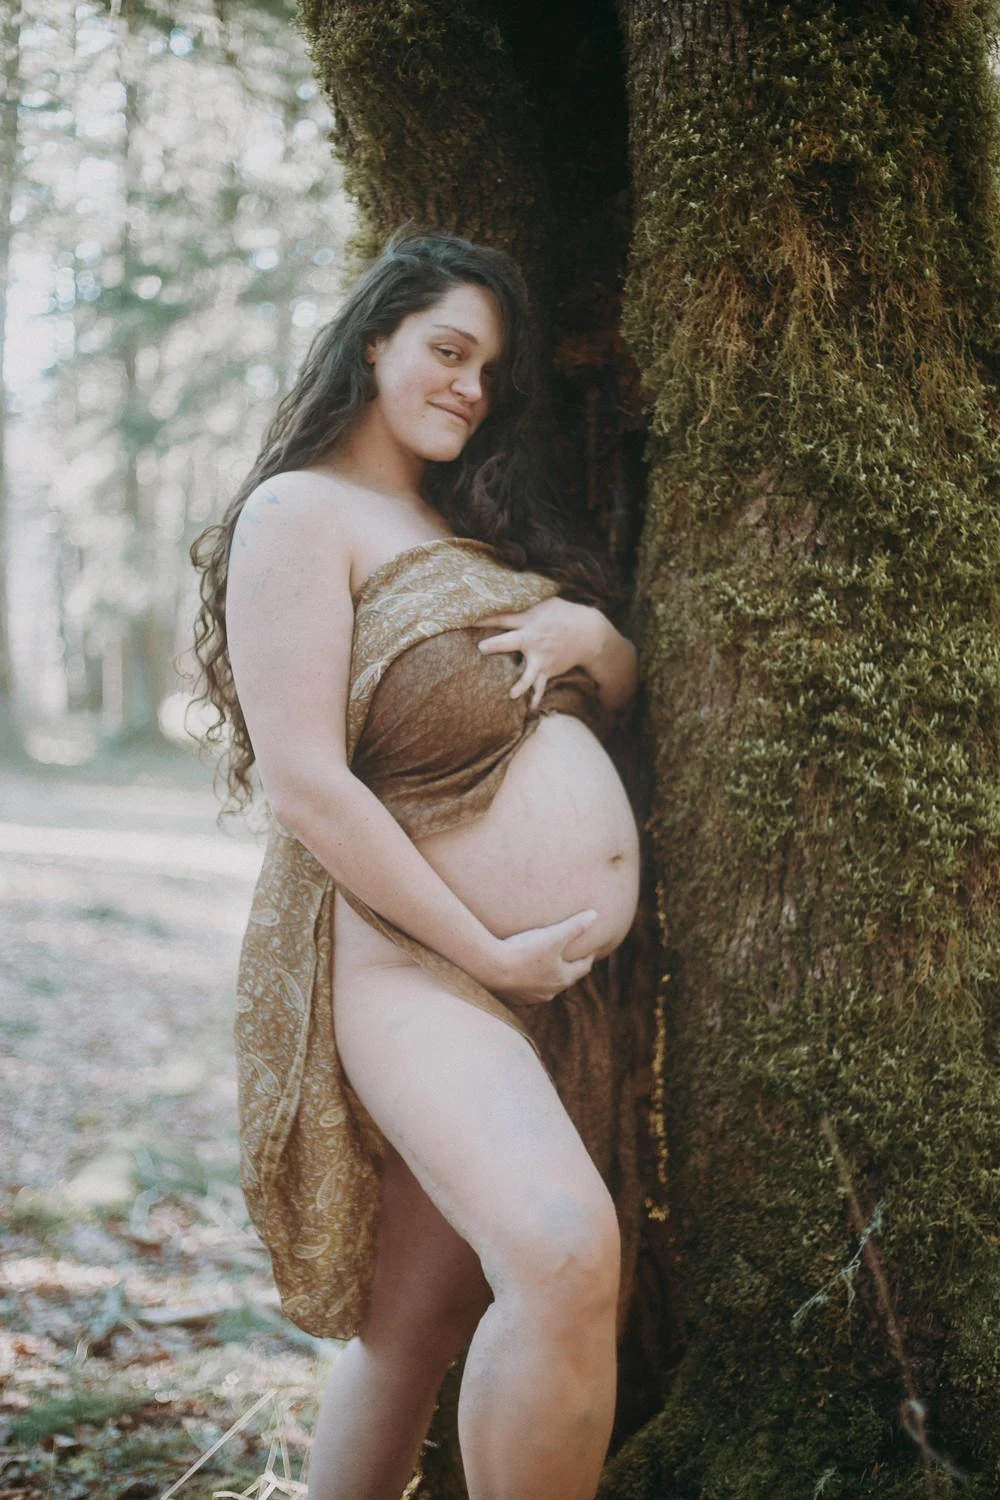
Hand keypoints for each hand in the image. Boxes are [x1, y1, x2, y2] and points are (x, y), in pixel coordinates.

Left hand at [476, 598, 599, 709]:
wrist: (589, 633)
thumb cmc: (563, 614)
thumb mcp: (545, 602)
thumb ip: (525, 604)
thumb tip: (504, 596)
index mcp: (529, 620)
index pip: (503, 619)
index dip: (485, 619)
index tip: (468, 620)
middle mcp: (533, 639)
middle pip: (512, 641)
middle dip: (497, 644)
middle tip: (481, 647)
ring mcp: (541, 657)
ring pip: (529, 672)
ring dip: (521, 683)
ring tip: (512, 694)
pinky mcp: (548, 669)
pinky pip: (541, 685)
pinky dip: (535, 697)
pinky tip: (529, 708)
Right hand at [482, 909, 600, 1003]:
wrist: (492, 968)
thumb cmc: (525, 951)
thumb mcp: (553, 936)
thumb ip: (575, 926)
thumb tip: (595, 915)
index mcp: (563, 978)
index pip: (582, 967)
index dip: (587, 956)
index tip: (590, 947)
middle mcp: (550, 992)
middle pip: (565, 978)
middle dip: (568, 966)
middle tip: (570, 955)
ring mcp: (532, 997)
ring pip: (546, 986)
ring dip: (549, 976)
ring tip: (547, 964)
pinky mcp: (515, 998)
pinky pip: (527, 990)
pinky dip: (530, 982)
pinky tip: (524, 974)